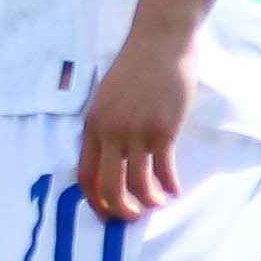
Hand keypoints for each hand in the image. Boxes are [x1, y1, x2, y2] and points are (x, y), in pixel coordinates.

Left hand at [74, 34, 196, 222]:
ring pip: (139, 184)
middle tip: (133, 217)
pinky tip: (174, 189)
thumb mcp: (105, 98)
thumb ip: (103, 127)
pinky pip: (164, 170)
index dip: (95, 201)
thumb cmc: (134, 69)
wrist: (159, 44)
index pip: (85, 175)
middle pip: (109, 187)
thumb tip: (107, 160)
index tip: (106, 213)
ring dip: (150, 201)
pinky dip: (169, 185)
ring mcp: (137, 133)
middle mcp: (110, 133)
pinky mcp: (163, 130)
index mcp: (92, 126)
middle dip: (120, 210)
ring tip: (159, 202)